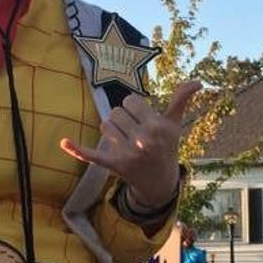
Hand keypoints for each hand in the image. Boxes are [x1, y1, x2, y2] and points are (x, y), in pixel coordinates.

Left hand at [60, 81, 200, 209]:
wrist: (159, 181)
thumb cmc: (166, 146)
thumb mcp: (175, 124)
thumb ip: (182, 99)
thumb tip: (198, 82)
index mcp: (157, 126)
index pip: (129, 101)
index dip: (134, 108)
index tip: (143, 120)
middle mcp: (143, 140)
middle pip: (116, 112)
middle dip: (123, 119)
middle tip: (135, 134)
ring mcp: (128, 153)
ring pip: (105, 125)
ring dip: (113, 131)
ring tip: (127, 143)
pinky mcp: (113, 165)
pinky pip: (92, 155)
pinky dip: (78, 150)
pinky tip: (64, 142)